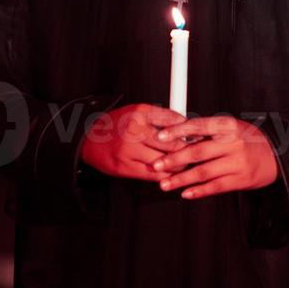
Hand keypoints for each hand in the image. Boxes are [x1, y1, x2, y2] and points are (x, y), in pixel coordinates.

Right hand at [79, 102, 196, 181]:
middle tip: (196, 153)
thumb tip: (186, 125)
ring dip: (178, 165)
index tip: (199, 135)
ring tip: (185, 164)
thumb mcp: (138, 111)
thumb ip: (160, 116)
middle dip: (187, 150)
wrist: (89, 139)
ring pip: (164, 162)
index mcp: (140, 112)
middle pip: (172, 144)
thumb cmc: (117, 124)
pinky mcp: (125, 167)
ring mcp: (129, 150)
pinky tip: (170, 174)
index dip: (190, 130)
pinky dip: (165, 176)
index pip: (174, 121)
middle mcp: (135, 130)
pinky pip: (153, 175)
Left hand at [149, 115, 279, 198]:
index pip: (197, 126)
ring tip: (165, 184)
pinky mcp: (241, 180)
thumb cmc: (248, 139)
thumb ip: (208, 131)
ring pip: (203, 172)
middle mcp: (233, 143)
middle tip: (156, 165)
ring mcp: (238, 163)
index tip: (159, 137)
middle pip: (197, 152)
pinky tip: (185, 193)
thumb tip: (178, 135)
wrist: (277, 155)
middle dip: (173, 160)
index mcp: (228, 126)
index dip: (176, 132)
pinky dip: (199, 191)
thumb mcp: (231, 127)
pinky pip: (216, 187)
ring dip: (181, 179)